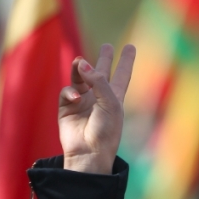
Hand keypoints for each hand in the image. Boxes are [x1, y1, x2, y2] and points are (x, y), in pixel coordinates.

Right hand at [58, 43, 135, 173]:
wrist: (89, 152)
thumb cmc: (106, 130)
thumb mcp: (110, 102)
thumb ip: (98, 80)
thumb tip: (81, 62)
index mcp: (115, 97)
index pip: (122, 74)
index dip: (126, 61)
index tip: (131, 47)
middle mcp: (99, 97)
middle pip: (101, 73)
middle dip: (104, 59)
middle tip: (107, 46)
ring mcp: (82, 102)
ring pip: (80, 77)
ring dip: (79, 68)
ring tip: (79, 62)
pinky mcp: (67, 108)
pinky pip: (68, 91)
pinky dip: (71, 92)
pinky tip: (77, 98)